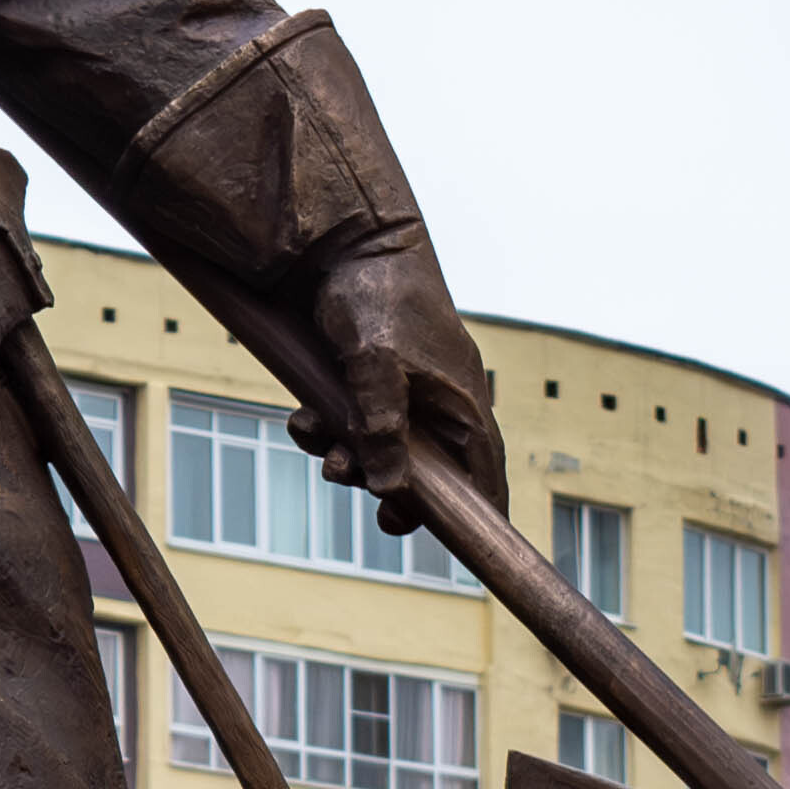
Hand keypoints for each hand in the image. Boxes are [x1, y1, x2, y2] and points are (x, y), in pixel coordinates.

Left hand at [288, 231, 504, 539]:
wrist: (340, 236)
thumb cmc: (373, 292)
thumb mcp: (374, 363)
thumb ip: (381, 426)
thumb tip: (389, 490)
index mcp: (462, 401)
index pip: (486, 477)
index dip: (481, 519)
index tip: (474, 552)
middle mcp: (441, 401)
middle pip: (428, 475)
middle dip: (389, 490)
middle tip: (362, 498)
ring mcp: (407, 390)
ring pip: (383, 451)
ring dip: (348, 457)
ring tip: (316, 439)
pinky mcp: (371, 378)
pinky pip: (355, 423)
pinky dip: (329, 429)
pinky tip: (303, 419)